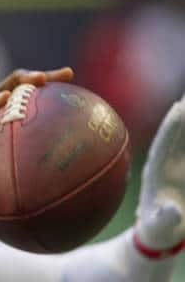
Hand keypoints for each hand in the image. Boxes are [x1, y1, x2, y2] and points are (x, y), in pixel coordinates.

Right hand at [0, 67, 73, 220]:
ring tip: (39, 78)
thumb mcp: (14, 192)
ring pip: (1, 91)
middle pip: (20, 89)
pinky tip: (4, 98)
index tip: (76, 88)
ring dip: (20, 82)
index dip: (53, 94)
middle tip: (66, 74)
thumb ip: (36, 191)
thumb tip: (72, 204)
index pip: (32, 104)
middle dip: (42, 77)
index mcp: (8, 129)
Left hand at [136, 93, 184, 249]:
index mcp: (156, 172)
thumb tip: (171, 210)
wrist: (160, 230)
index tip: (178, 109)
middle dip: (183, 112)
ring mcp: (178, 162)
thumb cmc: (158, 230)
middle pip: (177, 133)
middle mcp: (167, 162)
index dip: (171, 128)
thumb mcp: (160, 229)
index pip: (163, 146)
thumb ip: (165, 219)